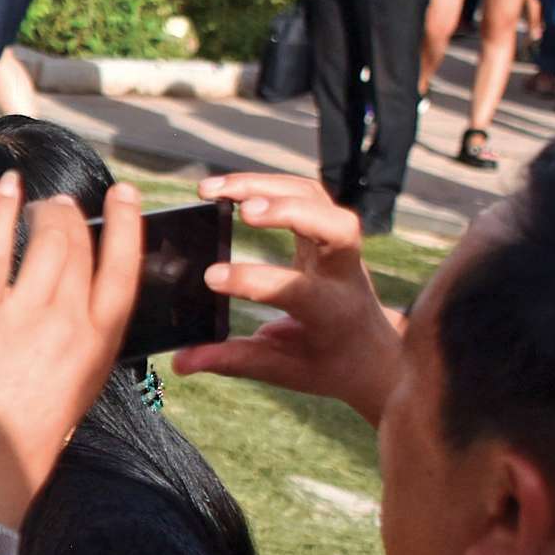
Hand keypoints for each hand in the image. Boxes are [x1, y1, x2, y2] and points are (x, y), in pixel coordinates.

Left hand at [0, 174, 139, 525]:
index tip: (124, 197)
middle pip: (80, 245)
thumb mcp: (77, 388)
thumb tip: (77, 309)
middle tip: (62, 204)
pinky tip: (6, 188)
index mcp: (102, 342)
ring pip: (45, 238)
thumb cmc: (27, 438)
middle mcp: (71, 322)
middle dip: (73, 215)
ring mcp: (27, 314)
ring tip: (37, 202)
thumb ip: (80, 344)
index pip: (125, 267)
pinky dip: (1, 209)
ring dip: (44, 210)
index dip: (127, 224)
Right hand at [177, 171, 406, 426]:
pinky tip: (229, 188)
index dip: (253, 279)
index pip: (297, 289)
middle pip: (334, 226)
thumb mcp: (282, 371)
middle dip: (289, 212)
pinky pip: (304, 191)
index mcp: (332, 313)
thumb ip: (232, 361)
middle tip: (239, 212)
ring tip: (211, 190)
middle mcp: (343, 272)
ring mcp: (339, 246)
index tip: (211, 277)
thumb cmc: (328, 363)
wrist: (373, 352)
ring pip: (316, 197)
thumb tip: (181, 361)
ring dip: (265, 186)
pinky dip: (266, 183)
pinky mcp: (326, 228)